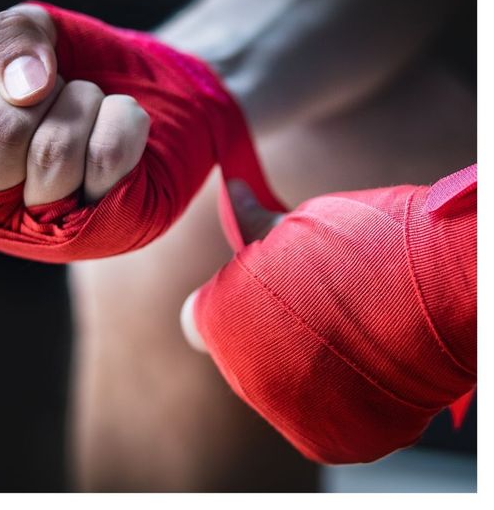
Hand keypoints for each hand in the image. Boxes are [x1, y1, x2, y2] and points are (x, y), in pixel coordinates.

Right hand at [0, 4, 149, 206]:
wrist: (166, 96)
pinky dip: (125, 120)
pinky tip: (130, 138)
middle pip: (2, 134)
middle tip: (67, 93)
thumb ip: (9, 37)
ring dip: (86, 105)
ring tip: (95, 115)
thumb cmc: (90, 71)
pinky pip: (108, 156)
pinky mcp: (108, 226)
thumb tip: (25, 84)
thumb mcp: (41, 36)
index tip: (28, 73)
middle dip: (48, 91)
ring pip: (55, 151)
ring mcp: (51, 225)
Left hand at [180, 178, 475, 462]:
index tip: (258, 288)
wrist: (430, 293)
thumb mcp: (295, 224)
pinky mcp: (324, 441)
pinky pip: (317, 414)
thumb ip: (252, 221)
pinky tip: (360, 361)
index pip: (198, 320)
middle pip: (241, 354)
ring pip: (280, 385)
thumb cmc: (356, 249)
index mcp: (218, 321)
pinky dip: (334, 392)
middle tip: (314, 305)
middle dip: (266, 330)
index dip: (227, 300)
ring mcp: (282, 416)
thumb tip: (232, 188)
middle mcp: (241, 377)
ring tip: (345, 328)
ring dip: (302, 362)